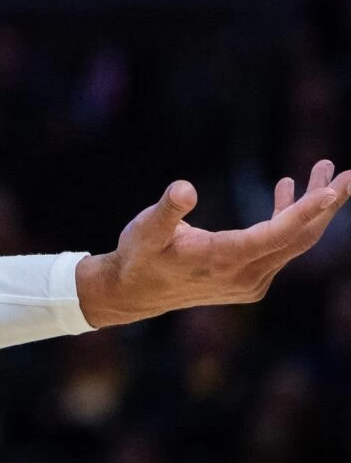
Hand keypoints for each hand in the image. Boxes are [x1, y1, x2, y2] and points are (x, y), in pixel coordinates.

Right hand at [75, 160, 350, 327]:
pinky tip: (284, 189)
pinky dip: (289, 219)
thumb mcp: (145, 229)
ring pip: (294, 242)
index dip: (307, 210)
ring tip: (322, 170)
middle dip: (326, 205)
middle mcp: (247, 275)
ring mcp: (252, 281)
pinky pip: (281, 247)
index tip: (334, 188)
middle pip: (300, 238)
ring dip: (311, 208)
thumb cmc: (139, 255)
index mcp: (225, 259)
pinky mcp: (250, 280)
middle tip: (349, 173)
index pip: (278, 233)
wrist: (133, 292)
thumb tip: (185, 188)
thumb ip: (168, 209)